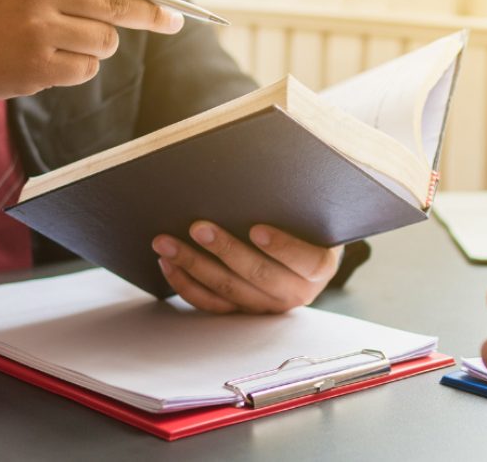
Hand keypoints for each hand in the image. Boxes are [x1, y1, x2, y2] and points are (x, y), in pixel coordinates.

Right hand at [0, 0, 183, 137]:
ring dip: (101, 44)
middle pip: (118, 5)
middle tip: (174, 21)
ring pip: (105, 41)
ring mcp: (37, 29)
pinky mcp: (36, 66)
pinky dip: (79, 67)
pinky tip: (51, 59)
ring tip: (69, 40)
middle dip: (154, 15)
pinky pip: (86, 69)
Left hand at [151, 221, 342, 313]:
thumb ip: (293, 203)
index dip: (283, 247)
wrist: (305, 251)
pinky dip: (187, 285)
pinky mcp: (242, 310)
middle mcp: (296, 292)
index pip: (307, 260)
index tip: (257, 229)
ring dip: (194, 265)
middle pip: (259, 275)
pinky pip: (211, 304)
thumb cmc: (305, 224)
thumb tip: (256, 176)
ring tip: (167, 243)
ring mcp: (267, 305)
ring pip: (229, 290)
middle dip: (225, 250)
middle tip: (198, 227)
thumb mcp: (311, 213)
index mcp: (320, 267)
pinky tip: (168, 264)